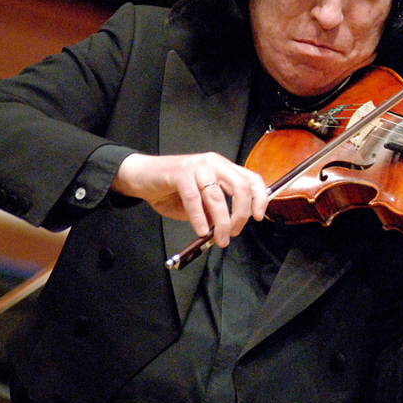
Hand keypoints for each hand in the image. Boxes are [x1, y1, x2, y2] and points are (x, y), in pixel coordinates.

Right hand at [110, 153, 267, 247]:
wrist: (142, 177)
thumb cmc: (172, 190)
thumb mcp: (201, 202)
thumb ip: (215, 211)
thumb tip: (228, 229)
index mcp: (224, 168)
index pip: (252, 180)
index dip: (260, 199)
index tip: (258, 217)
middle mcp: (215, 163)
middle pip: (240, 188)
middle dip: (241, 215)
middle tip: (233, 233)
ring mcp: (198, 166)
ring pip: (218, 196)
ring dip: (221, 222)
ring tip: (218, 238)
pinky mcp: (180, 172)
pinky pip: (194, 198)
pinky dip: (199, 218)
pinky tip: (200, 231)